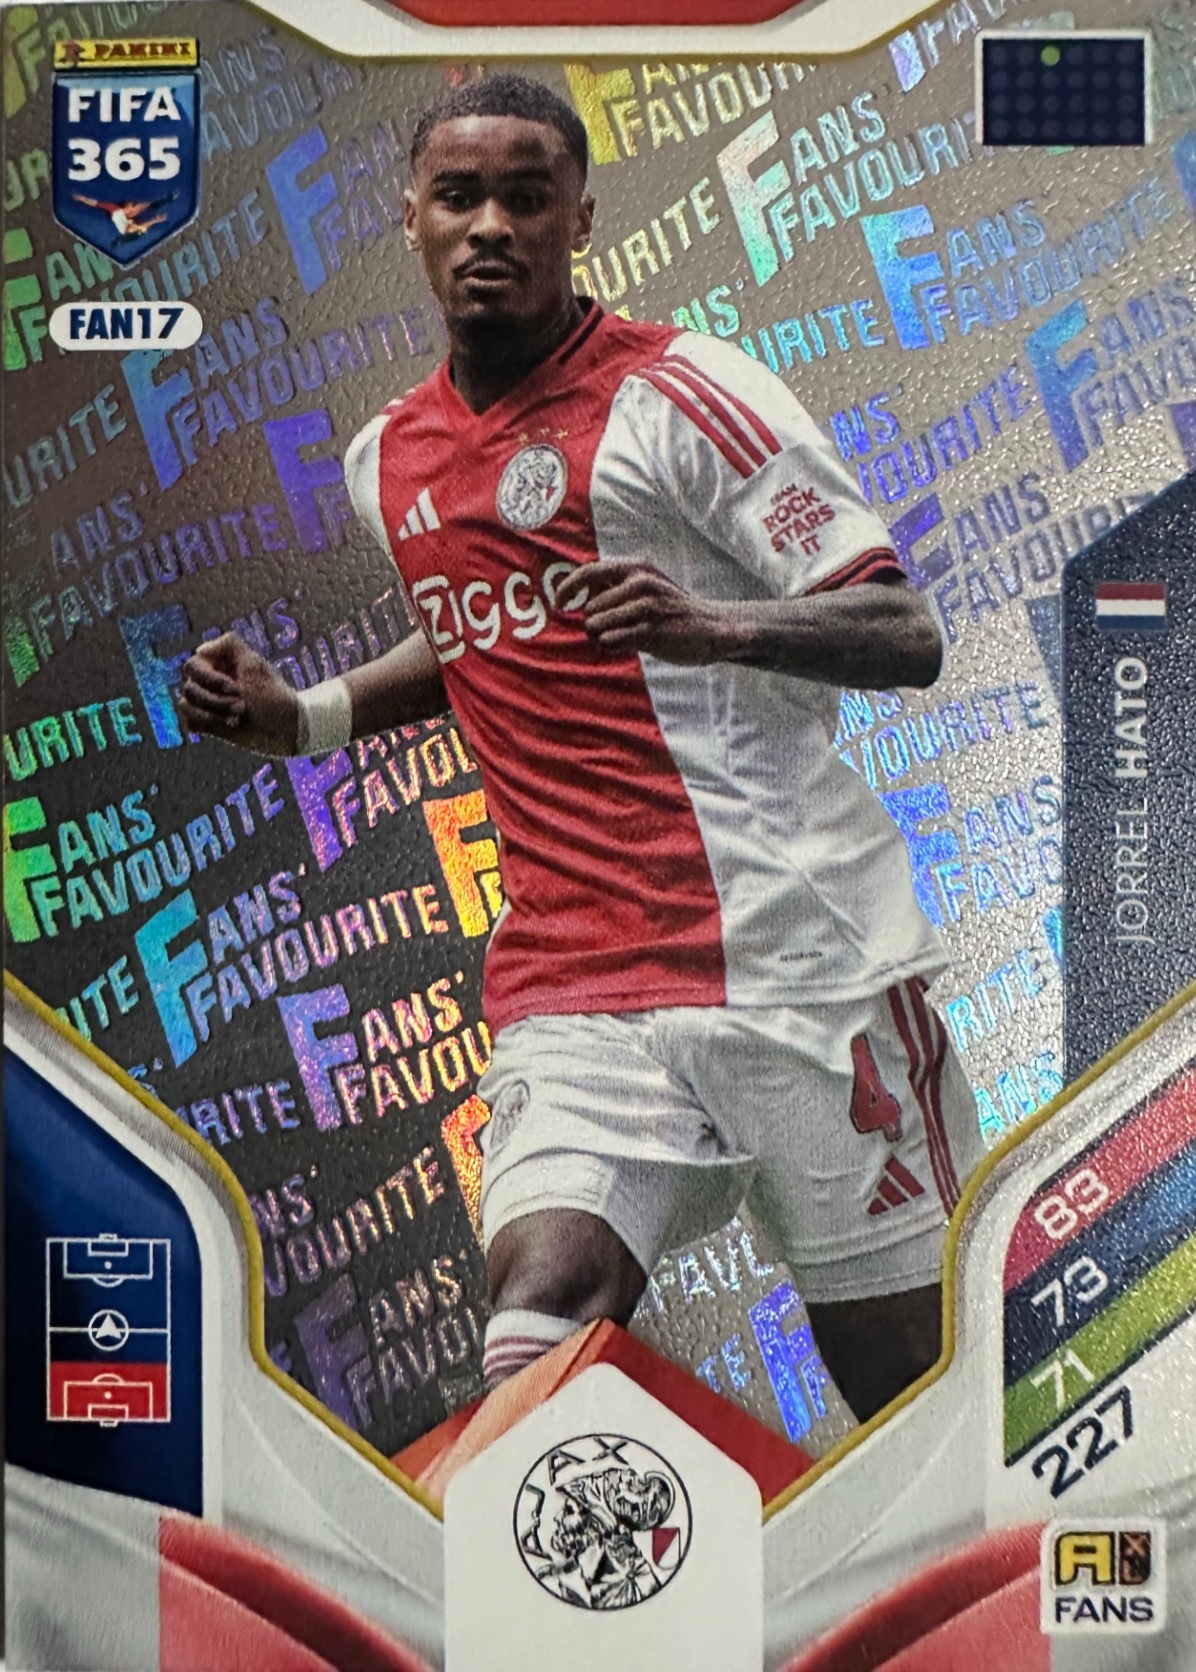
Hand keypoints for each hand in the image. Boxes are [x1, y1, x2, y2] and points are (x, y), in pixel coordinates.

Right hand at [178, 633, 299, 754]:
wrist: (286, 730)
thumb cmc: (273, 696)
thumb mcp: (254, 665)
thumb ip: (229, 646)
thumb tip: (200, 649)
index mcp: (219, 663)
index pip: (193, 666)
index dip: (211, 679)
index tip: (236, 688)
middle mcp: (210, 681)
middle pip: (189, 687)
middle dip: (215, 700)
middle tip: (242, 707)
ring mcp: (208, 702)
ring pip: (186, 704)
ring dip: (212, 713)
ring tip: (237, 718)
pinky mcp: (208, 722)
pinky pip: (190, 720)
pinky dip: (206, 723)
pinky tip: (228, 726)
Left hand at [554, 561, 728, 665]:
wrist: (711, 626)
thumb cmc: (670, 609)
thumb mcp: (645, 586)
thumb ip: (615, 586)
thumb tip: (577, 594)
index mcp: (636, 568)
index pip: (589, 571)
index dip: (568, 587)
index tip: (559, 603)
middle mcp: (640, 583)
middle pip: (589, 608)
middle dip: (592, 624)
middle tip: (610, 632)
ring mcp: (646, 607)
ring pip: (596, 626)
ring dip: (600, 638)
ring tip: (620, 640)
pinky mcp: (651, 632)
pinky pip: (611, 641)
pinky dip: (611, 647)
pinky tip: (626, 646)